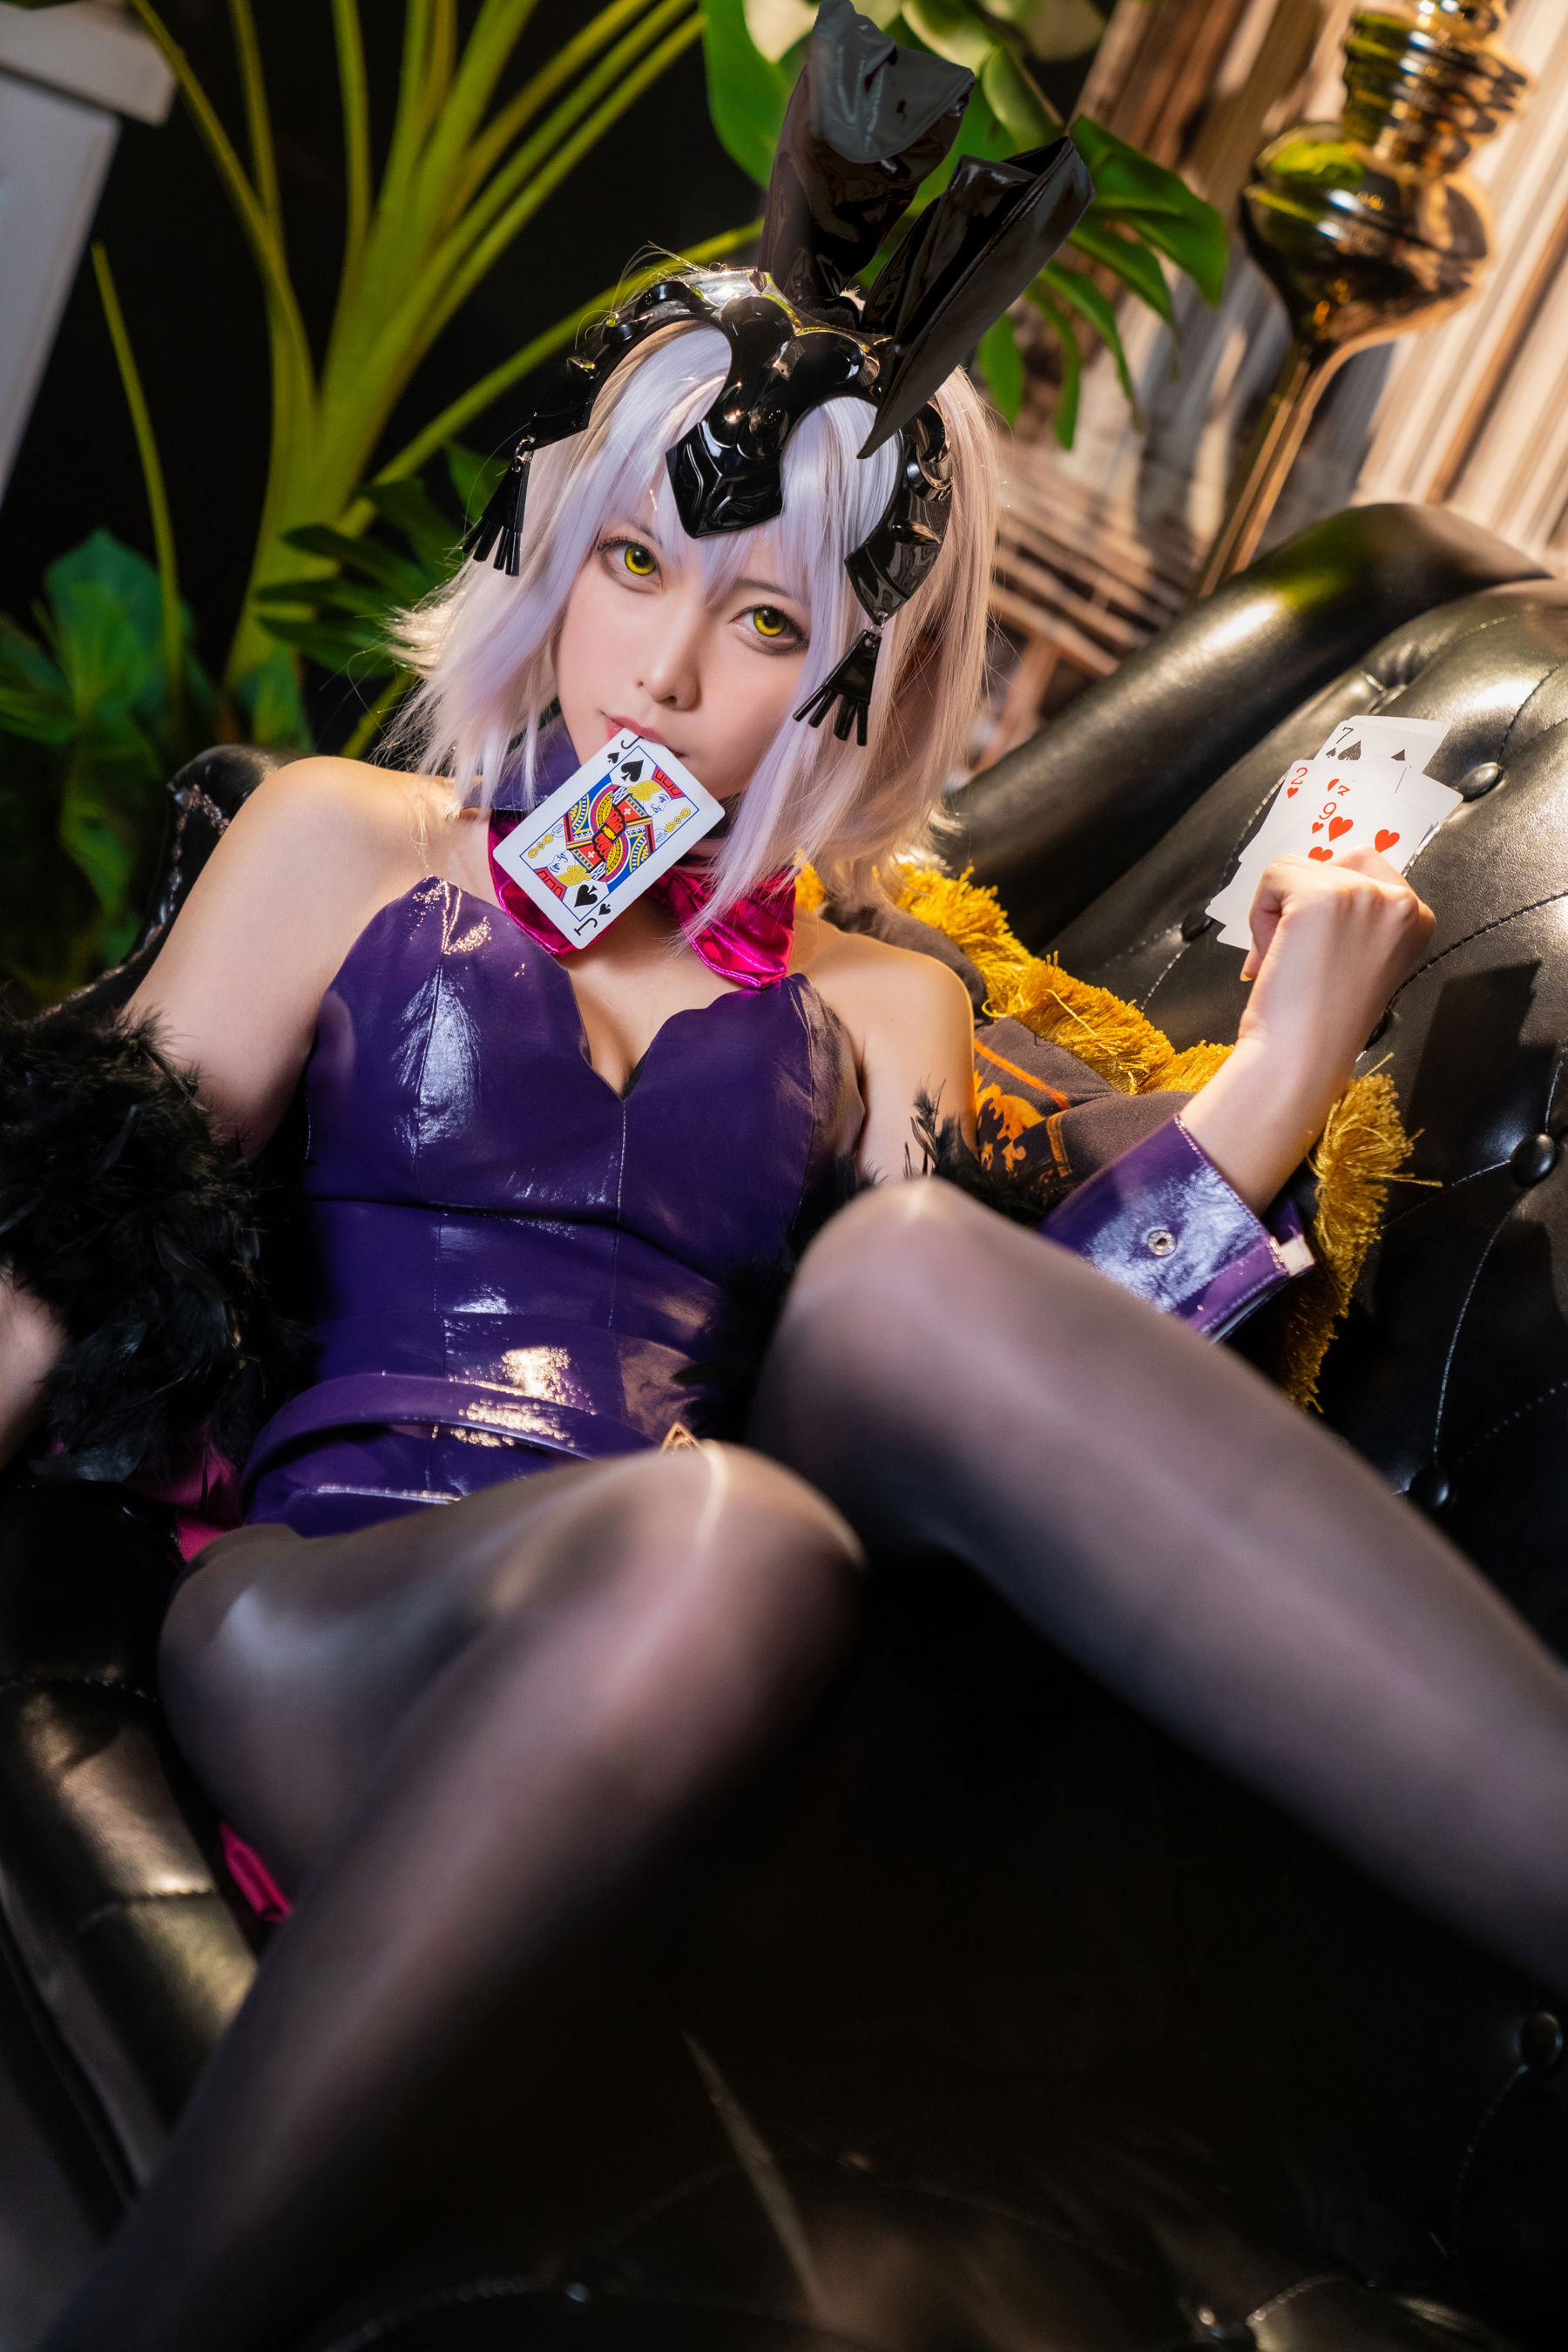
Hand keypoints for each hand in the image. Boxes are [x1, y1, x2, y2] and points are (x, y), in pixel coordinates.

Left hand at [1182, 847, 1432, 1210]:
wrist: (1300, 1058)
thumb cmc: (1320, 1019)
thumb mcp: (1357, 954)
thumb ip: (1351, 915)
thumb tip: (1301, 878)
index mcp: (1418, 917)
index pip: (1363, 868)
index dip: (1327, 904)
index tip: (1322, 953)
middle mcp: (1403, 901)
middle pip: (1332, 862)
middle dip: (1301, 904)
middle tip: (1295, 957)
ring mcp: (1366, 895)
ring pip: (1297, 867)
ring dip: (1276, 911)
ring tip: (1284, 960)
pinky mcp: (1325, 896)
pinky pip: (1274, 876)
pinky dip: (1259, 912)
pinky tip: (1271, 955)